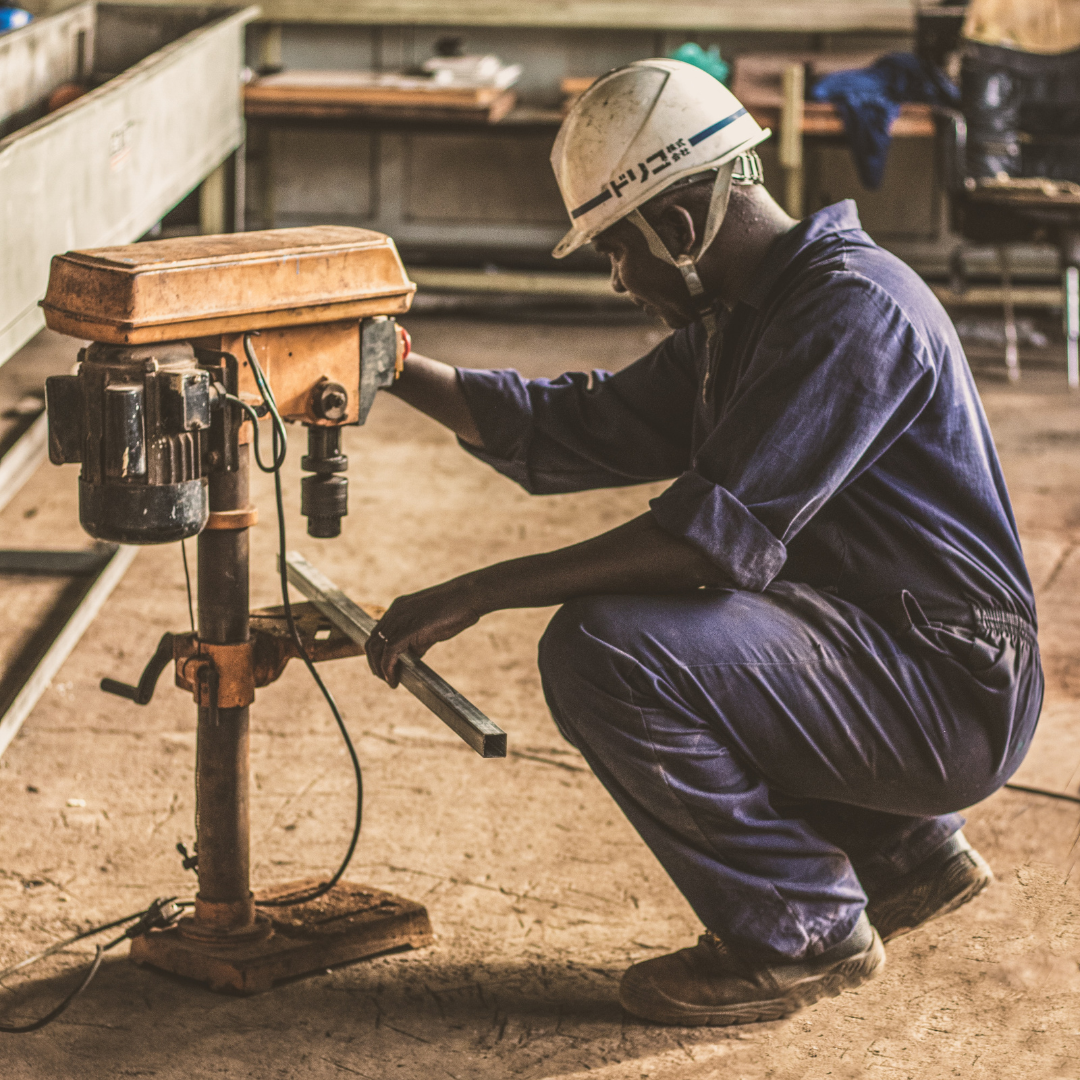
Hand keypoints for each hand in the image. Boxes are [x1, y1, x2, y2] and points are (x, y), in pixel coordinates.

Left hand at [365, 579, 482, 686]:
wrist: (468, 595)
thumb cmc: (455, 608)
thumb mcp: (430, 624)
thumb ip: (418, 638)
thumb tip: (412, 655)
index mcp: (398, 608)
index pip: (377, 633)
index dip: (377, 653)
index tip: (383, 666)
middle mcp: (394, 612)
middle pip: (372, 642)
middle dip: (375, 663)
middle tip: (385, 678)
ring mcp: (400, 619)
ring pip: (377, 649)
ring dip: (380, 669)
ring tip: (390, 682)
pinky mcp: (409, 629)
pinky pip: (390, 653)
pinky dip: (388, 668)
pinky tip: (394, 680)